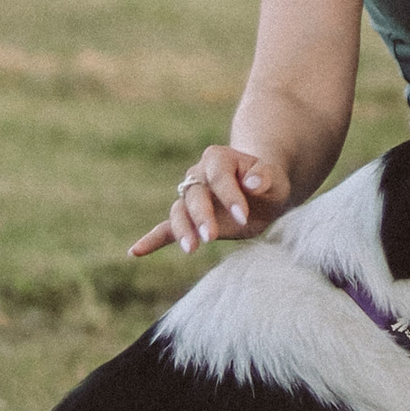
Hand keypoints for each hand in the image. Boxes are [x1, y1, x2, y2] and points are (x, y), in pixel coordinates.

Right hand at [131, 143, 291, 257]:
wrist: (261, 192)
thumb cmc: (268, 183)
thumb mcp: (274, 178)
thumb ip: (264, 177)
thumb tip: (253, 183)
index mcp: (218, 158)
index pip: (219, 176)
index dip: (229, 196)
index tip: (243, 216)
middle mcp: (198, 175)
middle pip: (193, 195)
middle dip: (201, 216)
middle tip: (211, 237)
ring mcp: (191, 198)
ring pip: (179, 211)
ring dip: (182, 230)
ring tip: (191, 249)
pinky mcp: (189, 219)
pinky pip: (165, 228)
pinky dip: (152, 239)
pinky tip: (135, 252)